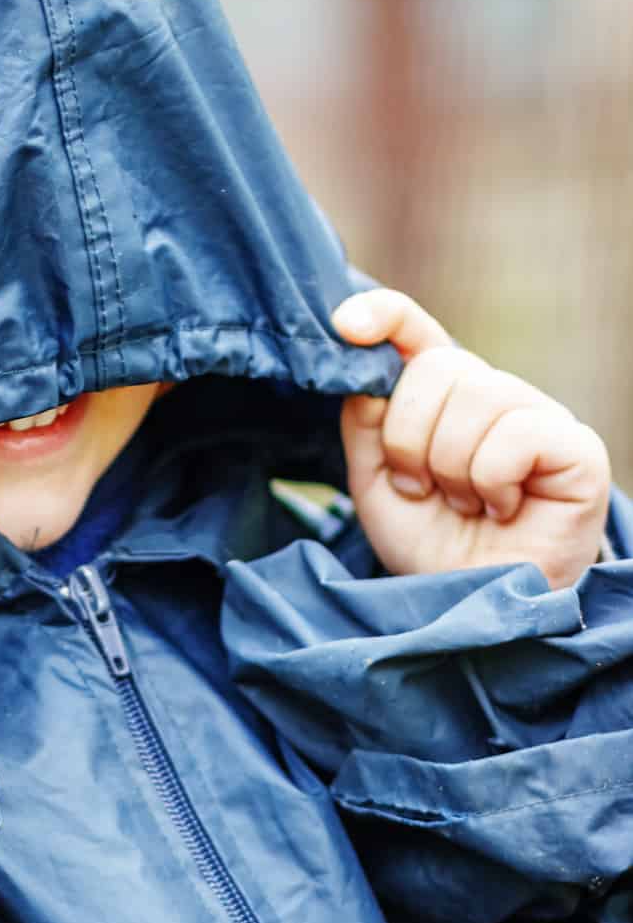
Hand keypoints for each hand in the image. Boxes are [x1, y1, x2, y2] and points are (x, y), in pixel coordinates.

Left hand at [331, 289, 610, 589]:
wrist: (475, 607)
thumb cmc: (431, 545)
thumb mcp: (376, 482)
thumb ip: (367, 422)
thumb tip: (369, 373)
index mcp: (442, 395)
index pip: (416, 329)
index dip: (385, 316)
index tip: (346, 326)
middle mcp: (493, 394)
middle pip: (436, 366)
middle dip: (409, 440)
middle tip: (423, 491)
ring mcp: (538, 416)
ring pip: (475, 397)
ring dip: (450, 469)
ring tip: (465, 506)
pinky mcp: (576, 447)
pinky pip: (516, 434)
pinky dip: (492, 480)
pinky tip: (503, 509)